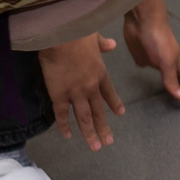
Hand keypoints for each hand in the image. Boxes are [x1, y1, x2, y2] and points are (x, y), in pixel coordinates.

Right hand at [40, 32, 126, 150]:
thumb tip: (113, 44)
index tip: (120, 113)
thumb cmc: (77, 33)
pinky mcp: (59, 95)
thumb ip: (103, 44)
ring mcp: (76, 93)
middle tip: (108, 142)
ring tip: (95, 147)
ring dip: (89, 133)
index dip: (114, 103)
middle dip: (103, 127)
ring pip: (84, 117)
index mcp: (100, 73)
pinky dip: (65, 126)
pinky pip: (62, 114)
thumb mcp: (94, 36)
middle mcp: (91, 86)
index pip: (109, 92)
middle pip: (98, 110)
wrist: (62, 37)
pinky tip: (68, 136)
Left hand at [121, 0, 179, 103]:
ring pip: (177, 75)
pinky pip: (158, 72)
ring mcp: (161, 62)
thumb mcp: (167, 61)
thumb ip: (172, 80)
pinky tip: (162, 76)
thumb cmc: (159, 39)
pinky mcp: (147, 59)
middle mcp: (174, 65)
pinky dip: (163, 76)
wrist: (142, 23)